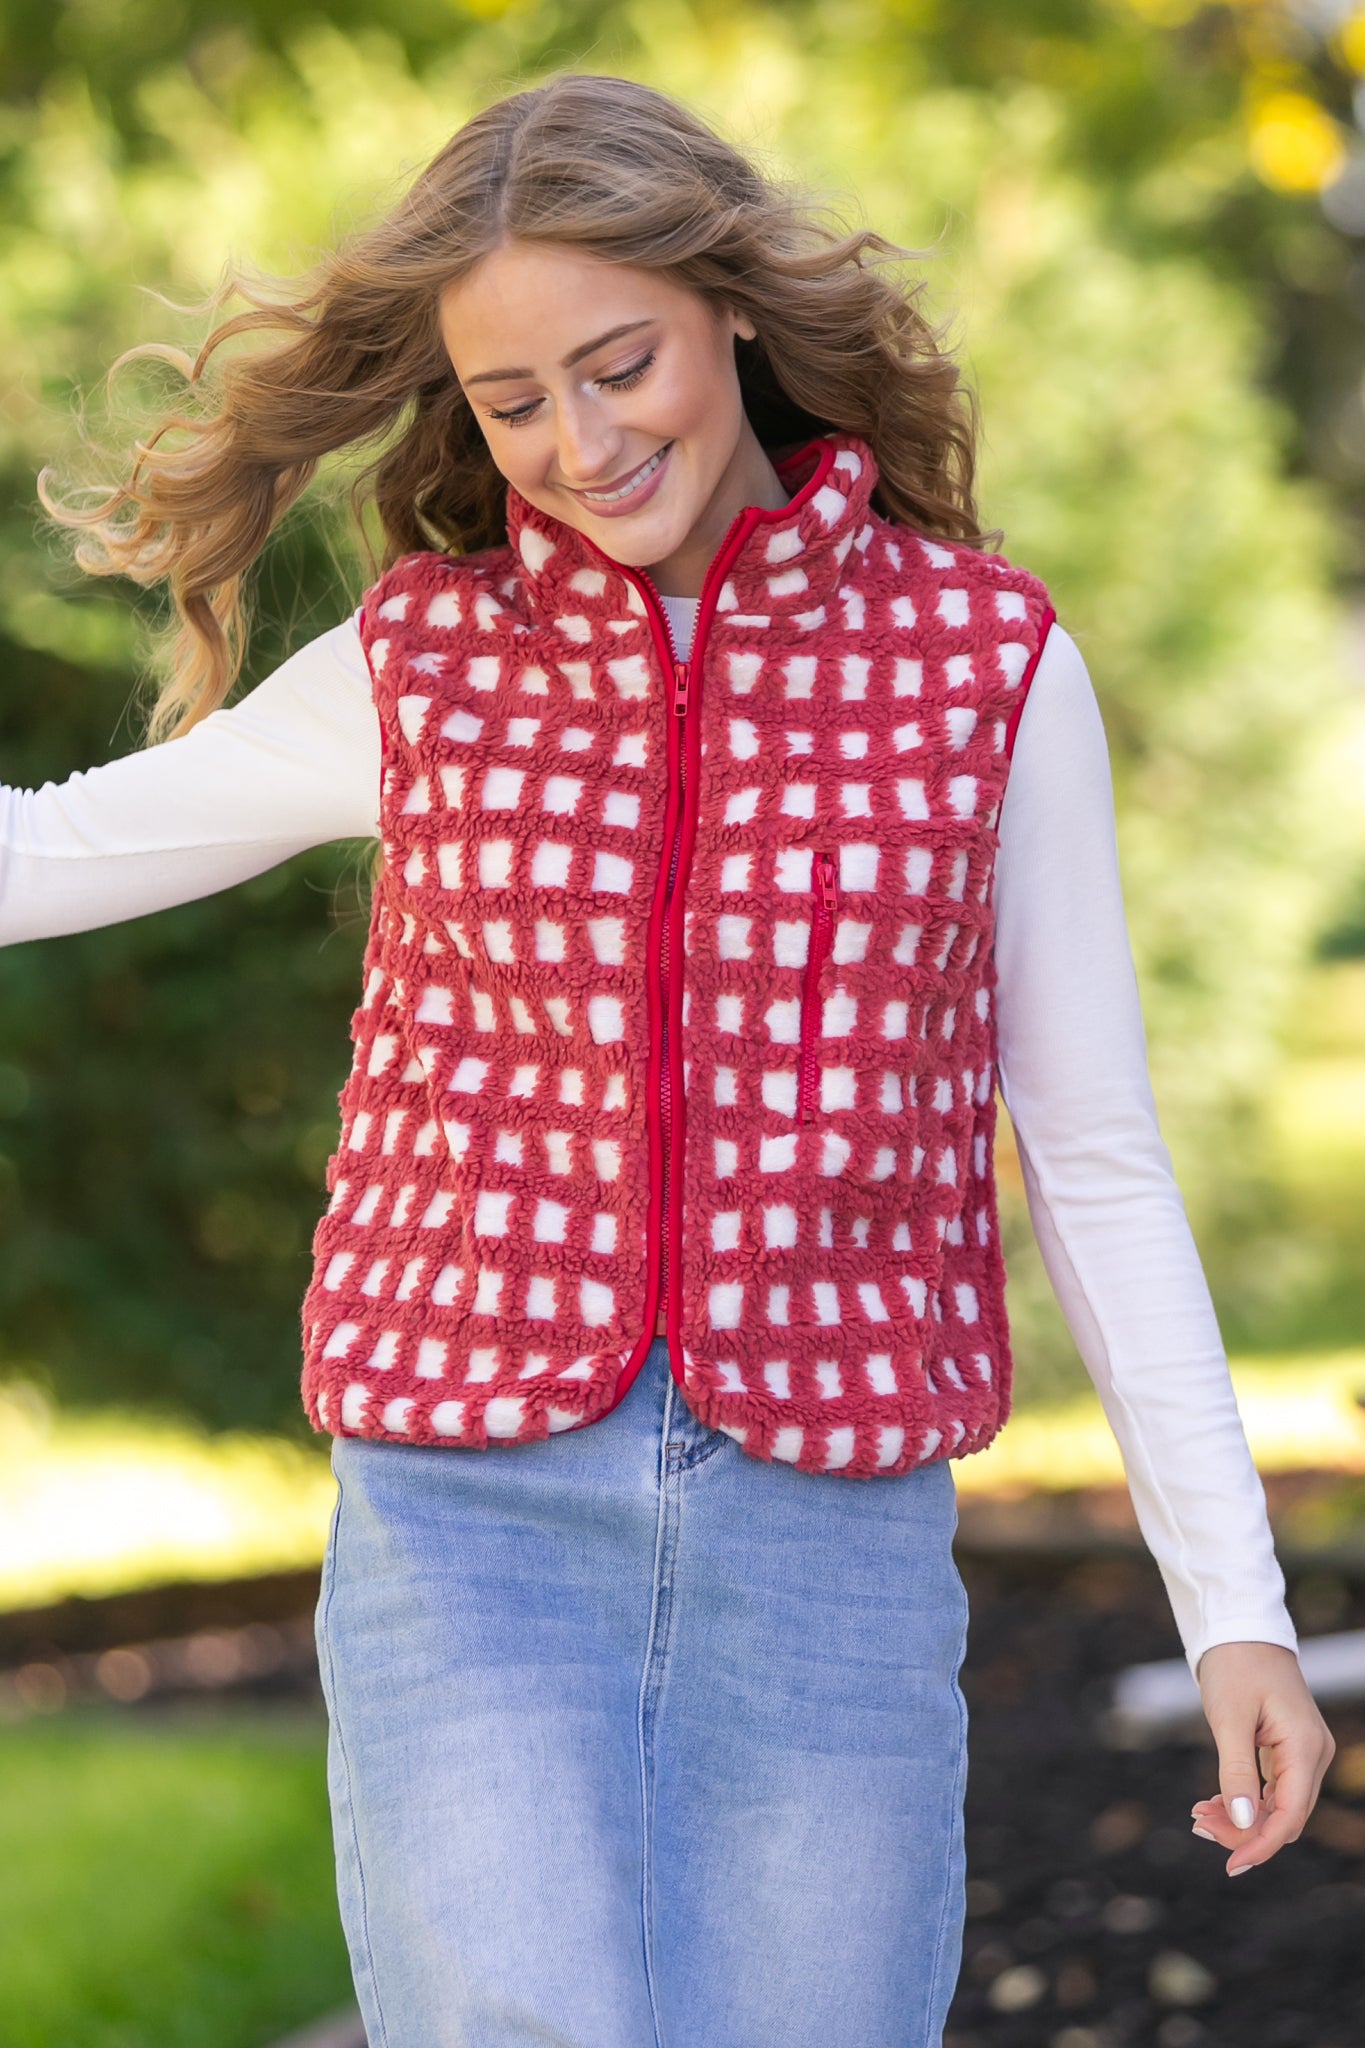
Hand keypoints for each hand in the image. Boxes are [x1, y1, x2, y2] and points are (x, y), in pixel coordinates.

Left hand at [1190, 1640, 1334, 1875]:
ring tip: (1199, 1816)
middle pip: (1284, 1816)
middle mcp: (1313, 1754)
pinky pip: (1271, 1789)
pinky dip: (1244, 1799)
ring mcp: (1303, 1753)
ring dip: (1241, 1818)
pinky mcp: (1288, 1749)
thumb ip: (1237, 1771)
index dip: (1261, 1845)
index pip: (1290, 1816)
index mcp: (1305, 1748)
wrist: (1240, 1629)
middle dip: (1244, 1831)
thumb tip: (1244, 1823)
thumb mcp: (1229, 1718)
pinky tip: (1213, 1803)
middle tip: (1198, 1826)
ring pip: (1277, 1805)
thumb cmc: (1235, 1666)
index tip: (1230, 1865)